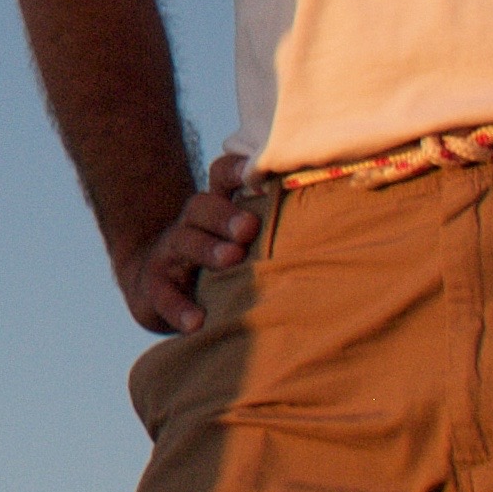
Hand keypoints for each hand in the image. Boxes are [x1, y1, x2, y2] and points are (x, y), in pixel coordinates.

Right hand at [117, 158, 258, 333]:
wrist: (155, 285)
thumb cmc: (216, 263)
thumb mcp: (238, 241)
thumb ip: (273, 229)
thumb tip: (337, 221)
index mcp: (215, 210)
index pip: (222, 178)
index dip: (236, 170)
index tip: (258, 174)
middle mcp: (191, 225)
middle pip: (201, 206)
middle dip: (225, 215)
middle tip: (249, 227)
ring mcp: (169, 254)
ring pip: (183, 242)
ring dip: (207, 249)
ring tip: (232, 259)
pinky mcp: (155, 288)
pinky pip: (164, 294)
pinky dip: (180, 307)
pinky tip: (198, 321)